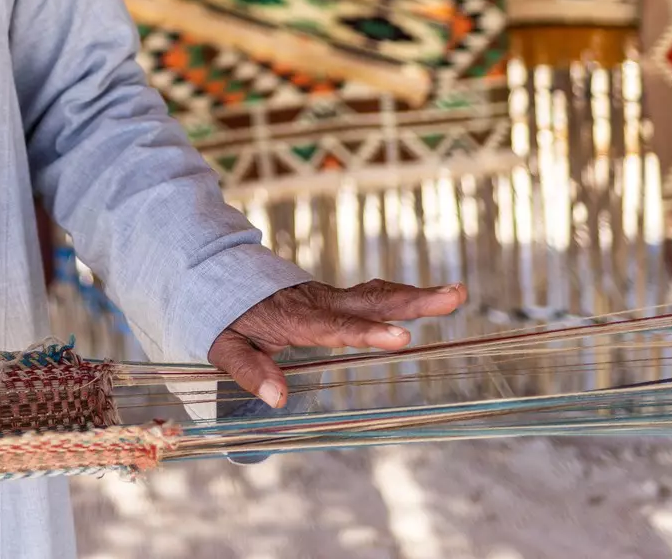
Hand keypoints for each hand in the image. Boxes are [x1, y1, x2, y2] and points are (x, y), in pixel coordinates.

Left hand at [208, 279, 466, 408]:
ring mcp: (327, 297)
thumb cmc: (221, 315)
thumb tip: (278, 399)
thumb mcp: (223, 346)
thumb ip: (249, 371)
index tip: (400, 338)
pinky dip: (398, 297)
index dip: (368, 333)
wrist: (216, 274)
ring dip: (415, 296)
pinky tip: (427, 301)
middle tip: (453, 296)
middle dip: (413, 301)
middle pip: (371, 301)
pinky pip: (369, 296)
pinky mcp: (332, 298)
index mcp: (295, 318)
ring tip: (456, 294)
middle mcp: (318, 302)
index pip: (337, 328)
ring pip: (376, 294)